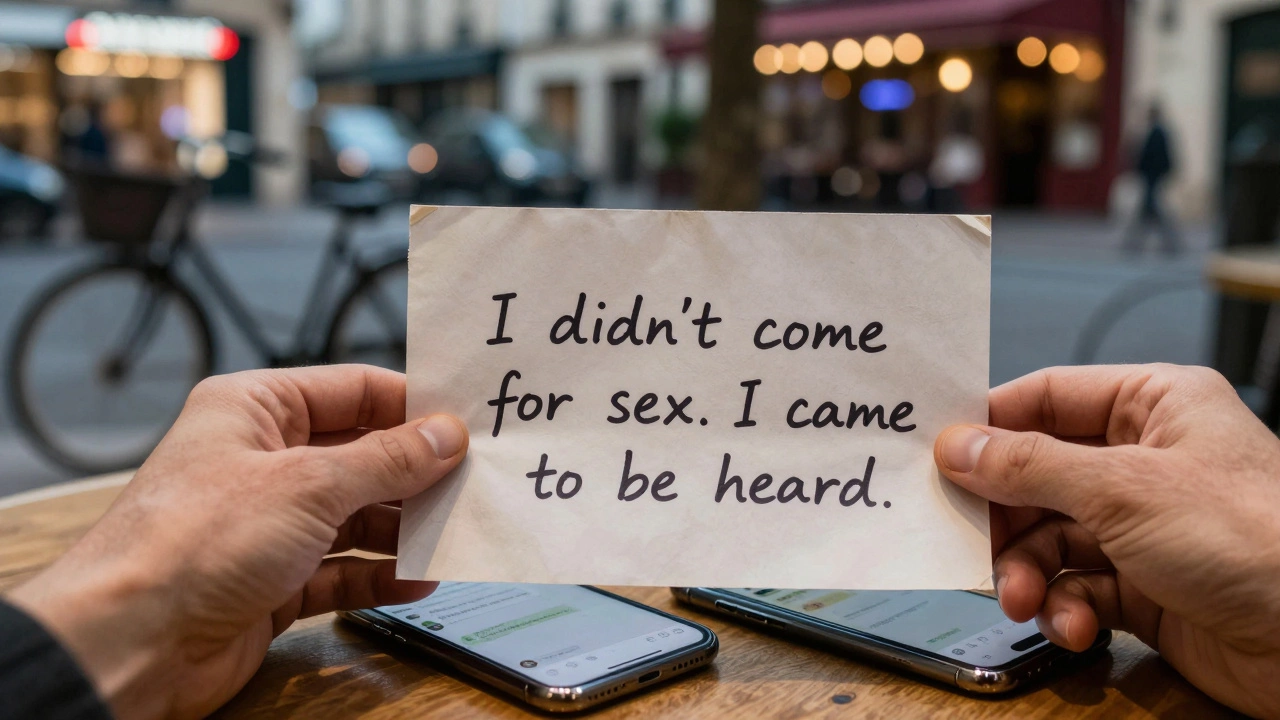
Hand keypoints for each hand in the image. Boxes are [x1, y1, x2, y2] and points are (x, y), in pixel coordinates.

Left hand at [7, 366, 467, 719]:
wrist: (129, 645)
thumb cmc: (188, 544)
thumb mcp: (308, 484)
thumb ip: (386, 460)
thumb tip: (444, 437)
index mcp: (254, 410)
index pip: (351, 390)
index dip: (410, 405)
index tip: (465, 423)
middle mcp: (261, 462)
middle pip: (360, 456)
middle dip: (414, 473)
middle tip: (473, 482)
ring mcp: (267, 525)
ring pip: (355, 516)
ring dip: (402, 529)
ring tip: (454, 533)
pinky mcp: (272, 582)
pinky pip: (341, 571)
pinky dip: (379, 575)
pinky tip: (418, 579)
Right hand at [935, 364, 1279, 717]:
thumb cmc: (1254, 538)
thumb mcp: (1122, 488)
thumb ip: (1029, 466)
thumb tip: (958, 446)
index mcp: (1153, 406)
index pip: (1046, 398)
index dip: (989, 426)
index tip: (937, 455)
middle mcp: (1146, 461)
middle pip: (1037, 476)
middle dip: (1005, 519)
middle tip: (972, 543)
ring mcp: (1145, 526)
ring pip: (1049, 538)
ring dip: (1028, 573)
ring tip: (1024, 600)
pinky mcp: (1146, 587)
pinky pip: (1077, 588)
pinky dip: (1065, 608)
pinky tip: (1073, 625)